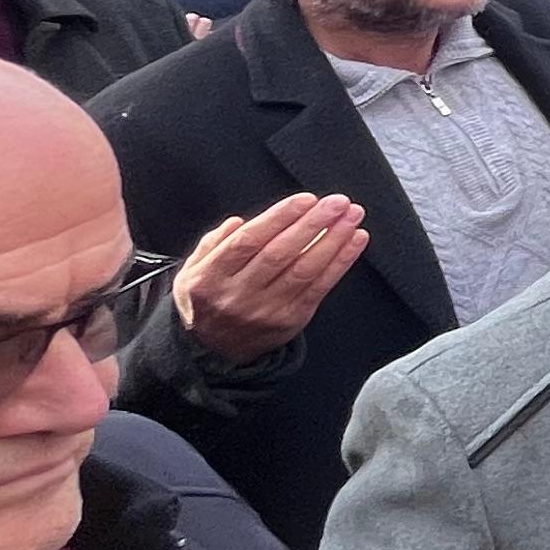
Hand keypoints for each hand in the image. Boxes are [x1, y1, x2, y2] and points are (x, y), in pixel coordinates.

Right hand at [174, 192, 369, 359]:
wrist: (214, 350)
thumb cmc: (209, 299)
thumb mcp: (194, 270)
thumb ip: (214, 243)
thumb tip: (239, 222)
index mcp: (210, 277)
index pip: (248, 241)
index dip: (279, 218)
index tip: (306, 199)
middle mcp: (238, 295)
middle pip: (280, 254)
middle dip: (313, 224)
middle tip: (337, 201)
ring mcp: (266, 310)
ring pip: (305, 270)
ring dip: (334, 239)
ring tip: (352, 215)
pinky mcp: (291, 320)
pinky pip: (320, 287)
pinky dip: (341, 262)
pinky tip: (356, 240)